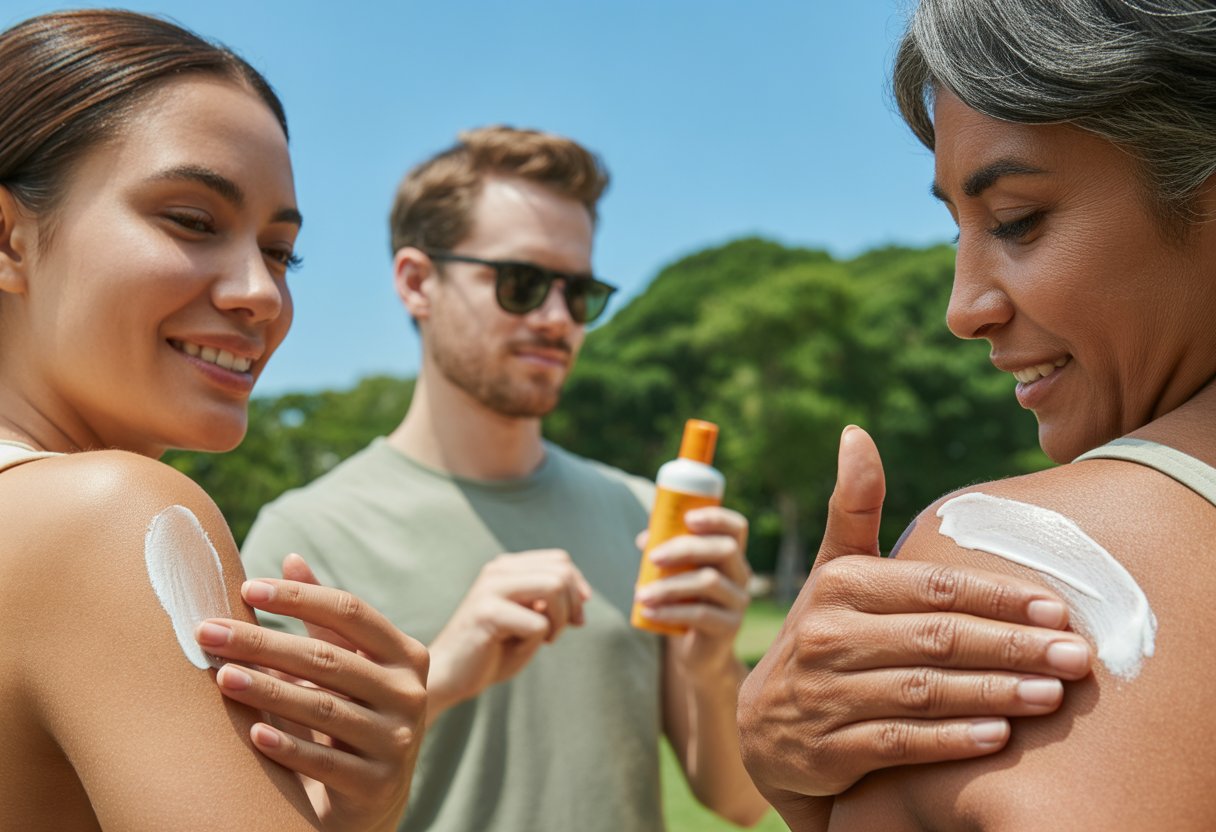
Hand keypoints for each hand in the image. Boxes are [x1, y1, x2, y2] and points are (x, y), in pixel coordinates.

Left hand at [195, 554, 427, 831]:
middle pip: (328, 658)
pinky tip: (253, 734)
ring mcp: (399, 740)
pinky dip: (288, 746)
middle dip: (263, 643)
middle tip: (208, 632)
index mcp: (406, 655)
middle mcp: (411, 693)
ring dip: (267, 691)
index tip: (246, 589)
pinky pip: (326, 761)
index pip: (350, 612)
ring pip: (324, 708)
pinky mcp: (379, 784)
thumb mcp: (348, 663)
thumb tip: (291, 558)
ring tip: (221, 677)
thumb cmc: (351, 712)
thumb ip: (324, 617)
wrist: (374, 796)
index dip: (299, 597)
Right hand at [426, 549, 591, 720]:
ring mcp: (491, 588)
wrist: (448, 676)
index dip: (577, 588)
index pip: (560, 560)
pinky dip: (536, 643)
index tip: (576, 618)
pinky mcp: (487, 613)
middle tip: (557, 633)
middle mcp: (498, 570)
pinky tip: (514, 650)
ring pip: (554, 587)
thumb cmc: (491, 651)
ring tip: (543, 639)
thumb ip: (552, 603)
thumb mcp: (528, 621)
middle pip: (562, 572)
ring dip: (559, 621)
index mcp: (507, 567)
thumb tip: (584, 596)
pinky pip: (539, 623)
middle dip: (572, 606)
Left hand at [633, 507, 750, 679]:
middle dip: (686, 548)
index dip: (716, 517)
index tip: (687, 518)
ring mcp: (738, 602)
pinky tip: (648, 612)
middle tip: (652, 557)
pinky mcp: (729, 627)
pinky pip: (700, 614)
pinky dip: (670, 611)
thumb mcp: (674, 575)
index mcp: (730, 556)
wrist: (697, 653)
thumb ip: (663, 553)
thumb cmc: (684, 603)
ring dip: (669, 585)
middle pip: (724, 550)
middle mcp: (741, 575)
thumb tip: (645, 539)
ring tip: (640, 594)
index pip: (736, 528)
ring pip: (709, 582)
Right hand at [737, 426, 1092, 812]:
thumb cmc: (825, 635)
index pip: (930, 587)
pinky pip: (899, 741)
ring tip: (1052, 695)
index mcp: (838, 584)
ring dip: (993, 692)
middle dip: (1012, 646)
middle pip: (935, 638)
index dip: (996, 597)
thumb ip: (853, 507)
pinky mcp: (827, 750)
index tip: (1056, 607)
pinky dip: (950, 740)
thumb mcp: (835, 572)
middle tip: (1076, 655)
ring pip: (923, 691)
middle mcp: (826, 635)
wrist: (766, 728)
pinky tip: (998, 737)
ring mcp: (824, 694)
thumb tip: (856, 432)